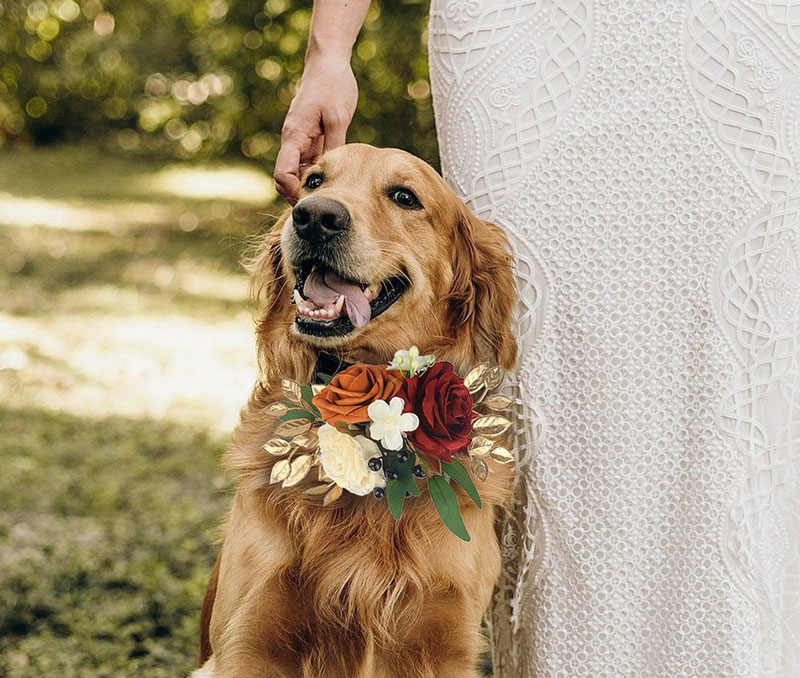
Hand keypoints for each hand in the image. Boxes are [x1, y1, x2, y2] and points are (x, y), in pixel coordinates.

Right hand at [274, 53, 357, 203]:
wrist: (328, 62)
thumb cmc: (333, 85)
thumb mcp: (338, 117)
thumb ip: (334, 146)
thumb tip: (332, 175)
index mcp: (294, 136)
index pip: (282, 173)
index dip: (292, 192)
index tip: (312, 202)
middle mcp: (292, 140)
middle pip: (284, 178)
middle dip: (297, 194)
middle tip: (321, 208)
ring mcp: (299, 140)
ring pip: (296, 172)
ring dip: (307, 186)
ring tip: (329, 198)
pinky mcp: (309, 138)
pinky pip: (307, 163)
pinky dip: (314, 175)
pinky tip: (332, 181)